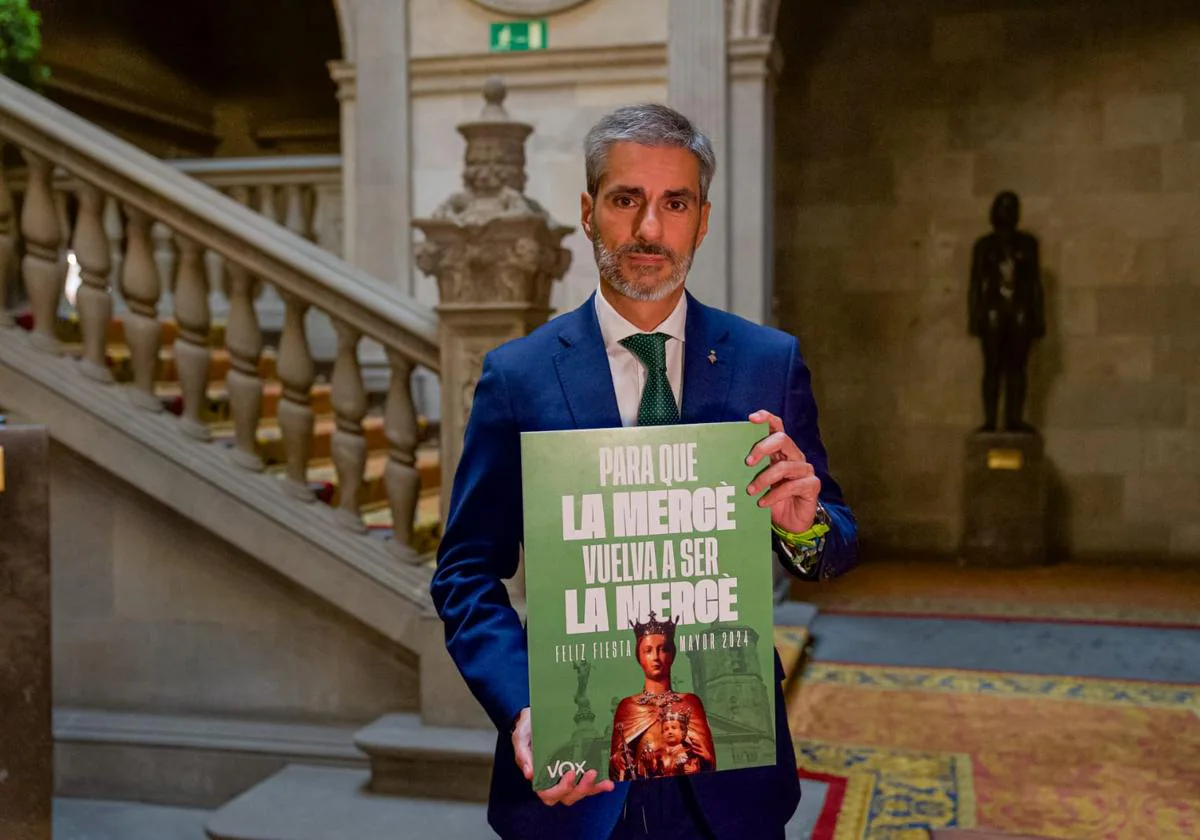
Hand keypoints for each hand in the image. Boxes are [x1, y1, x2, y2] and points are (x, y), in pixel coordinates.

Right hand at [511, 707, 614, 805]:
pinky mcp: (579, 768)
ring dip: (593, 788)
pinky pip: (590, 782)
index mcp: (539, 775)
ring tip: (604, 781)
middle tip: (590, 773)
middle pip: (568, 796)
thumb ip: (522, 753)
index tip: (570, 773)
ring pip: (580, 792)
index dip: (560, 789)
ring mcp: (568, 775)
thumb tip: (529, 774)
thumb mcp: (521, 736)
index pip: (547, 794)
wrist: (538, 714)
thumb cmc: (528, 727)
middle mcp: (554, 779)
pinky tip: (609, 781)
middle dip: (580, 789)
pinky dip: (599, 784)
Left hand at [746, 409, 820, 533]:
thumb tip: (725, 461)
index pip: (777, 426)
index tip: (751, 418)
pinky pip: (791, 486)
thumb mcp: (757, 482)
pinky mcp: (812, 485)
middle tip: (747, 462)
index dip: (766, 418)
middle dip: (762, 448)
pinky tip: (762, 503)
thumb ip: (750, 470)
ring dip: (764, 479)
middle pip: (782, 439)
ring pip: (784, 466)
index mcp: (781, 451)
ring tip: (750, 491)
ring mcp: (805, 470)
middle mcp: (794, 456)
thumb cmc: (771, 498)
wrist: (790, 523)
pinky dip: (774, 495)